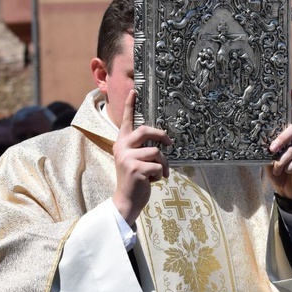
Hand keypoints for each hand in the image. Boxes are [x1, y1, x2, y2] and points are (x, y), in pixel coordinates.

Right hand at [112, 90, 172, 224]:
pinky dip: (160, 174)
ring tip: (160, 173)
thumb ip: (140, 148)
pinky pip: (157, 166)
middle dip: (161, 135)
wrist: (126, 200)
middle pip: (145, 130)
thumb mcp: (133, 160)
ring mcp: (127, 158)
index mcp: (121, 143)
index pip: (126, 121)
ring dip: (163, 164)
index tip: (135, 91)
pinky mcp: (135, 168)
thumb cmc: (134, 180)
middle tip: (170, 142)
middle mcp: (122, 147)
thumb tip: (161, 139)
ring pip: (156, 152)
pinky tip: (154, 181)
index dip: (131, 106)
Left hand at [266, 89, 291, 199]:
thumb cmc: (277, 172)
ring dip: (281, 161)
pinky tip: (288, 172)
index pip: (289, 118)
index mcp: (286, 138)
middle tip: (271, 149)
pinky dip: (289, 168)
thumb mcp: (268, 160)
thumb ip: (267, 150)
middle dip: (282, 138)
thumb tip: (263, 145)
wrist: (287, 191)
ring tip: (276, 169)